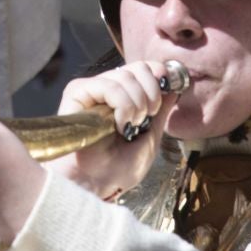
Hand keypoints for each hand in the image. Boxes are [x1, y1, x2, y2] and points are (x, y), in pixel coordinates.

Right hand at [44, 61, 179, 200]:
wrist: (97, 183)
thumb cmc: (119, 168)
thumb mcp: (151, 137)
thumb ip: (161, 111)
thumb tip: (173, 88)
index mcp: (123, 97)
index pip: (144, 68)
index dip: (158, 75)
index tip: (163, 97)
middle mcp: (106, 89)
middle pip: (138, 67)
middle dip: (151, 94)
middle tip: (146, 118)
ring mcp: (92, 89)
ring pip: (125, 76)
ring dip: (137, 104)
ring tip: (129, 126)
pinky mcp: (77, 92)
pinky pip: (109, 85)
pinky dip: (122, 105)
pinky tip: (118, 125)